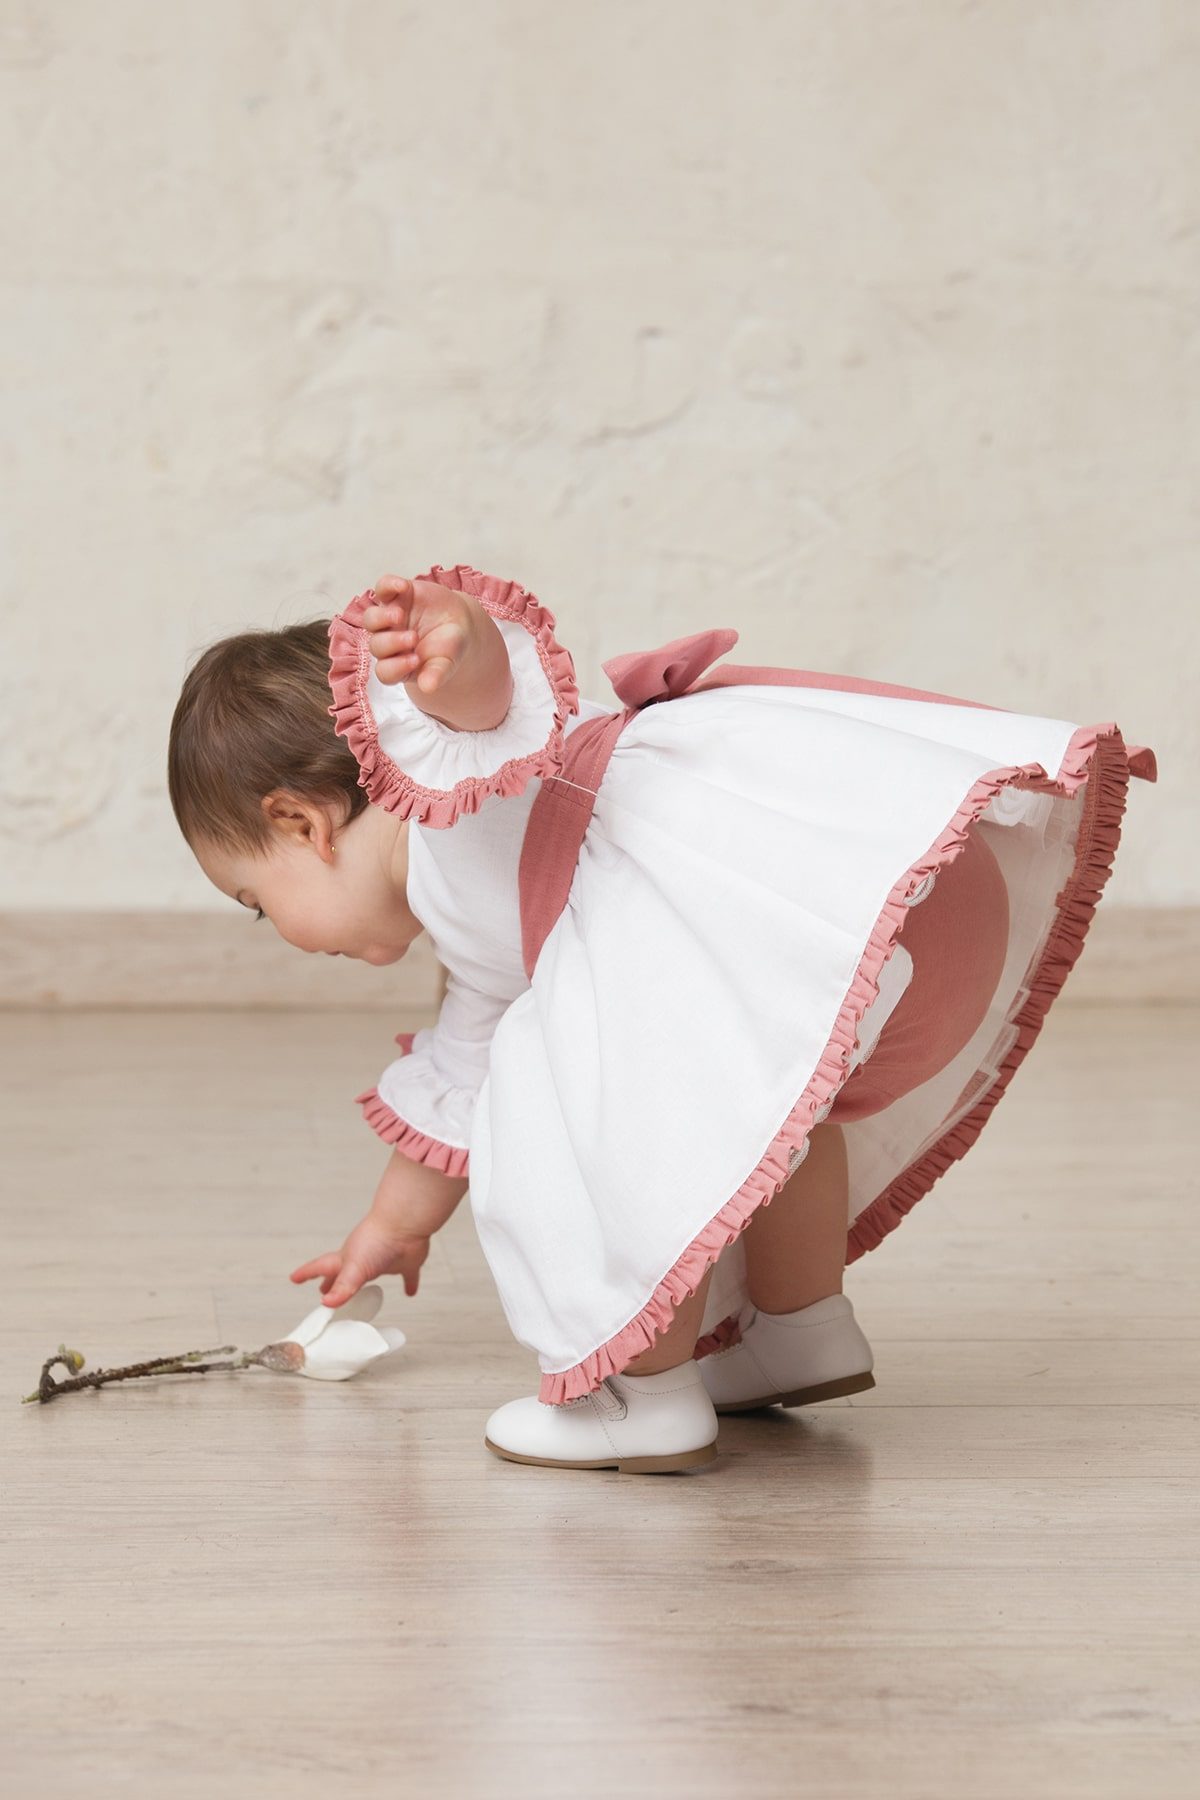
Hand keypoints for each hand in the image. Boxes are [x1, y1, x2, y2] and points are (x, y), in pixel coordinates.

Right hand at [290, 1210, 430, 1307]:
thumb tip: (327, 1304)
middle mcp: (362, 1259)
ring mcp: (384, 1260)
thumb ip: (342, 1287)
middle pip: (342, 1273)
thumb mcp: (354, 1268)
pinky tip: (410, 1292)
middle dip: (332, 1282)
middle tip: (323, 1291)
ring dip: (364, 1284)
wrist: (405, 1223)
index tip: (294, 1278)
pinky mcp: (406, 1263)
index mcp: (346, 1259)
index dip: (307, 1273)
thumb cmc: (376, 1240)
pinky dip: (408, 1284)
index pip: (321, 1267)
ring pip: (370, 1274)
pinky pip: (407, 1276)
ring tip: (360, 1292)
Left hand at [361, 575, 476, 693]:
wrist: (458, 622)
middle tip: (413, 638)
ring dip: (381, 618)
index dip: (396, 668)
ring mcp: (389, 618)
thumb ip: (437, 674)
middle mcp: (388, 643)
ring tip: (399, 615)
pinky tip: (402, 586)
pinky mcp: (395, 596)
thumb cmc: (449, 647)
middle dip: (392, 643)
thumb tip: (428, 687)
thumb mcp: (447, 662)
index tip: (416, 661)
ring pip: (371, 619)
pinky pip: (382, 588)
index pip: (386, 672)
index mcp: (398, 665)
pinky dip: (388, 585)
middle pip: (377, 646)